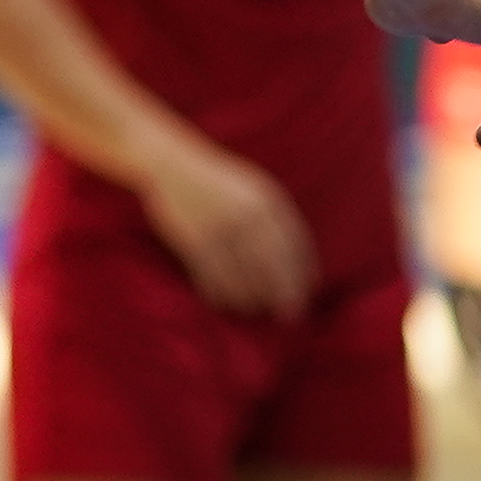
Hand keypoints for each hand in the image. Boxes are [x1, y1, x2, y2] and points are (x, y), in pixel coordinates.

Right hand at [141, 141, 317, 319]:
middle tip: (288, 315)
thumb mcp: (254, 190)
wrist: (173, 165)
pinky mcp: (194, 243)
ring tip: (252, 308)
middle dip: (284, 296)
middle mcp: (246, 216)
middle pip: (272, 268)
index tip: (308, 293)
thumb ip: (277, 221)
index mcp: (266, 201)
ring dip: (251, 300)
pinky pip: (213, 280)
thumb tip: (304, 266)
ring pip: (243, 279)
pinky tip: (224, 302)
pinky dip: (220, 296)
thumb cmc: (219, 182)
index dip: (302, 274)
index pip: (293, 246)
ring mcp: (220, 230)